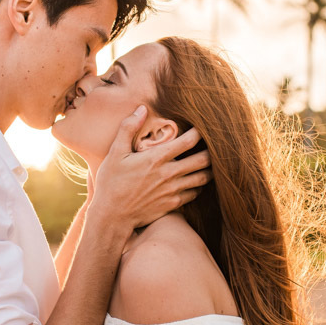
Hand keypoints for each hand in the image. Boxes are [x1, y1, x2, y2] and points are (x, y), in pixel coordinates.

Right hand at [90, 106, 210, 232]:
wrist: (112, 216)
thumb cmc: (111, 183)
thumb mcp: (115, 153)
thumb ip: (128, 128)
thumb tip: (142, 108)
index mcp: (156, 159)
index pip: (188, 141)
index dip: (200, 132)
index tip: (203, 126)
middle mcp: (169, 174)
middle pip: (203, 160)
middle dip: (212, 151)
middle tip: (214, 144)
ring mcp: (173, 191)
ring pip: (203, 178)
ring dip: (208, 169)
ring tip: (209, 161)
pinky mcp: (173, 204)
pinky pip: (195, 193)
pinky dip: (199, 185)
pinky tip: (196, 180)